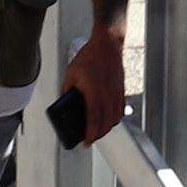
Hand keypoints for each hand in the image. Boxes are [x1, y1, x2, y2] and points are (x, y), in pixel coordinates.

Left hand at [60, 30, 128, 144]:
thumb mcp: (70, 74)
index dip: (90, 133)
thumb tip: (65, 102)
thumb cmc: (89, 57)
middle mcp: (107, 94)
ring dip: (108, 127)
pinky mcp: (121, 89)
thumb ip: (67, 90)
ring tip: (99, 131)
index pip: (93, 119)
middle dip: (99, 134)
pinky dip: (116, 117)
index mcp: (93, 91)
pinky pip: (121, 109)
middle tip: (91, 139)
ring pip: (116, 117)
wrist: (107, 45)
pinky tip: (110, 119)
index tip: (86, 142)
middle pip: (106, 122)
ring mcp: (116, 92)